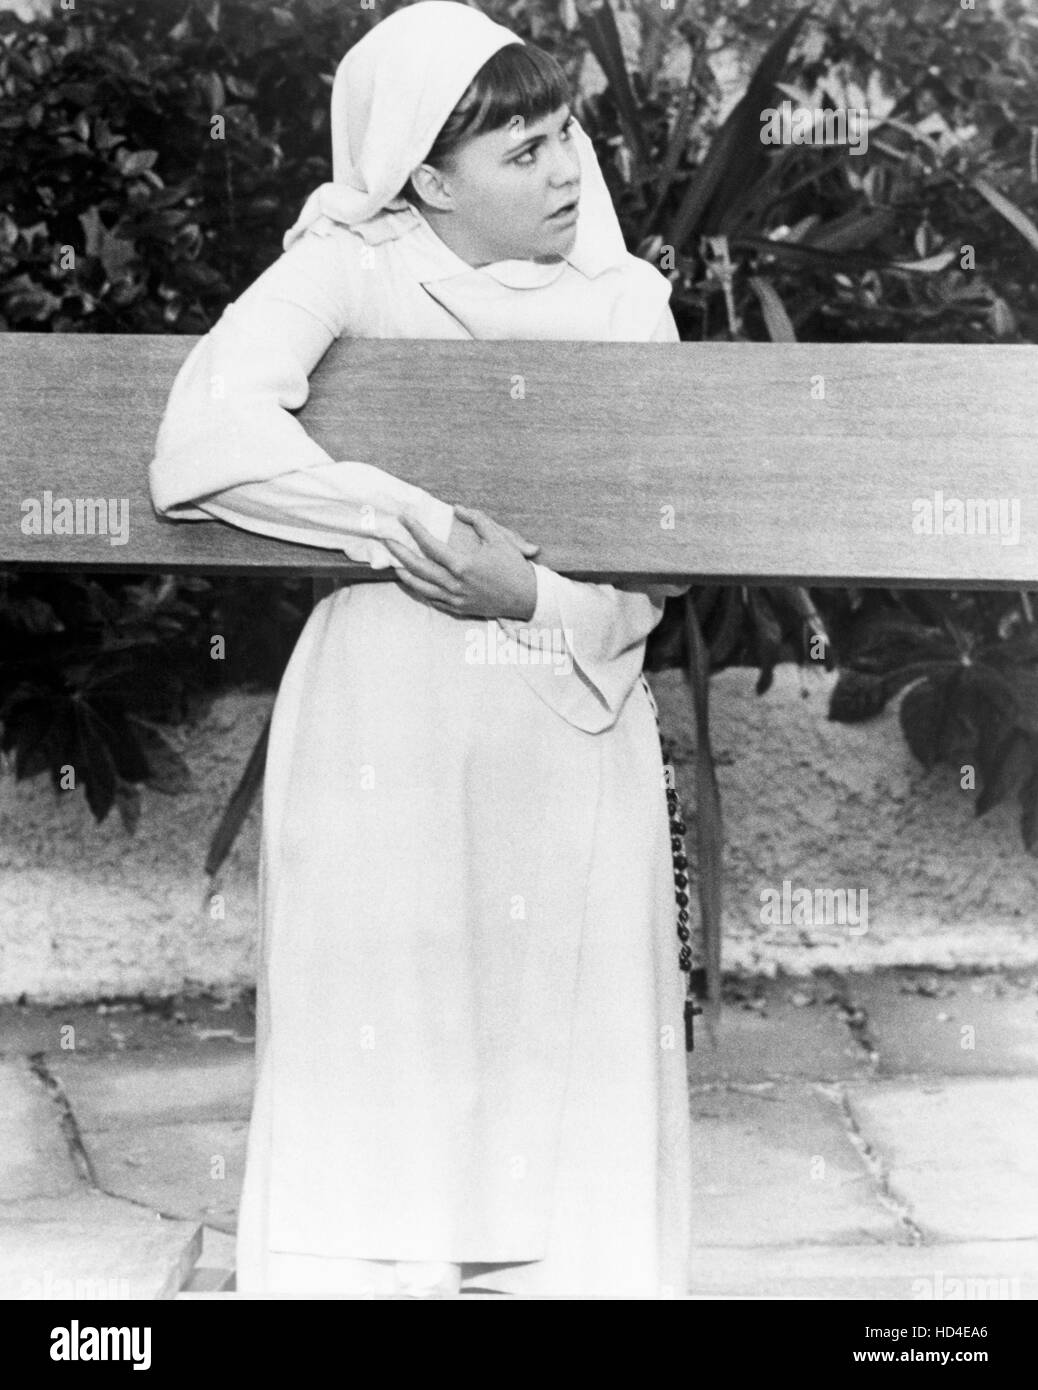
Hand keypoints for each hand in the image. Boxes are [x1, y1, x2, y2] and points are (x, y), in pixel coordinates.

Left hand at [384, 504, 539, 620]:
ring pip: (420, 586)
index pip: (431, 545)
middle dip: (399, 551)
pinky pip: (431, 599)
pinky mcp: (457, 609)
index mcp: (463, 565)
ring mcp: (454, 599)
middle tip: (386, 539)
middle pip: (417, 567)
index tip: (404, 517)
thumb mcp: (499, 538)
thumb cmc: (514, 567)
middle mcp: (454, 584)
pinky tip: (412, 580)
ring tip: (393, 561)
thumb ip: (477, 520)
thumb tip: (457, 508)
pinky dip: (418, 589)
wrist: (527, 599)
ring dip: (404, 573)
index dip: (415, 529)